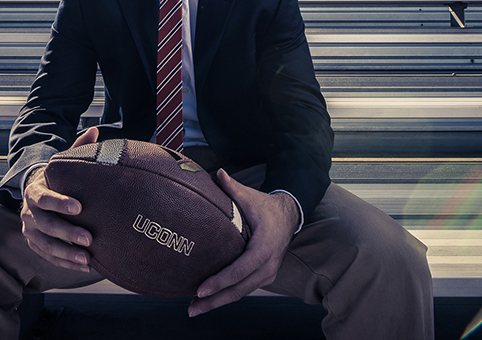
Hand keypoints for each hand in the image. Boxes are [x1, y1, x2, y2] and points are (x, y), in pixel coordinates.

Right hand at [20, 127, 99, 272]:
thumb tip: (95, 130)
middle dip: (67, 232)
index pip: (44, 197)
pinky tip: (83, 266)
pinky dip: (64, 262)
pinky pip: (47, 256)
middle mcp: (28, 212)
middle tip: (89, 238)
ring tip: (87, 258)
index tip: (80, 207)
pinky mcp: (34, 243)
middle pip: (45, 224)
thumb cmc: (55, 178)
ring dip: (66, 253)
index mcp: (35, 191)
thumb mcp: (62, 163)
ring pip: (46, 244)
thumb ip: (77, 148)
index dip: (60, 202)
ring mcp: (30, 230)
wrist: (34, 193)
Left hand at [188, 168, 298, 316]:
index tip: (201, 289)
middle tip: (191, 309)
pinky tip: (210, 301)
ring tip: (195, 309)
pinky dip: (228, 296)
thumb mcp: (251, 197)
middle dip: (214, 301)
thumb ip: (233, 188)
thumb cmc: (265, 207)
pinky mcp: (265, 277)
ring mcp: (268, 274)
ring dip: (219, 302)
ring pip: (241, 293)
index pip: (239, 270)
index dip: (220, 281)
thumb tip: (218, 173)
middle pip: (239, 289)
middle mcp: (267, 266)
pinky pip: (245, 289)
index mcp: (263, 248)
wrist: (289, 217)